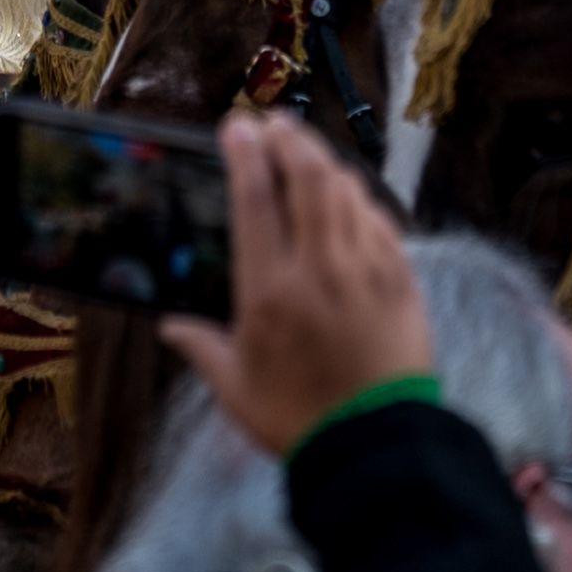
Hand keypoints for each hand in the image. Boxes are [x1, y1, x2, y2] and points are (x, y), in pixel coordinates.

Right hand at [161, 113, 433, 457]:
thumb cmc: (298, 420)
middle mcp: (319, 268)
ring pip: (348, 191)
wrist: (376, 447)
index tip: (237, 126)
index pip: (255, 202)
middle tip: (276, 124)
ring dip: (326, 162)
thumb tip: (169, 326)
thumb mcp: (237, 389)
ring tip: (308, 152)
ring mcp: (367, 269)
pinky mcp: (402, 279)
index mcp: (270, 292)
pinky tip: (351, 198)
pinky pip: (381, 221)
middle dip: (290, 140)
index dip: (245, 155)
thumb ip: (203, 349)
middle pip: (308, 178)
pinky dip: (361, 199)